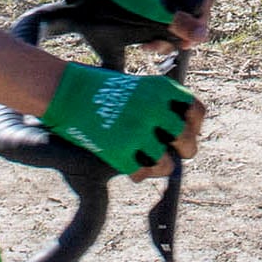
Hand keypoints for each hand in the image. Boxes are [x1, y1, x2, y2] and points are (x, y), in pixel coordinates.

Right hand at [41, 60, 203, 177]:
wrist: (65, 92)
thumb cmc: (101, 90)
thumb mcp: (138, 86)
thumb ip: (162, 105)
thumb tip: (182, 133)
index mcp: (161, 89)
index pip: (196, 111)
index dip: (193, 124)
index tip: (181, 129)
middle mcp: (154, 110)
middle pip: (188, 142)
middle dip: (182, 150)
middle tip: (167, 150)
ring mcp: (137, 132)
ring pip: (168, 165)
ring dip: (158, 165)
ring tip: (145, 159)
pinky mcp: (119, 151)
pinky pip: (141, 174)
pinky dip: (136, 172)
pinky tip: (126, 163)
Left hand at [72, 0, 207, 40]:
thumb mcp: (154, 9)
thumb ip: (179, 23)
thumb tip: (203, 36)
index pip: (205, 0)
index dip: (202, 22)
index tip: (191, 39)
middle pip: (191, 12)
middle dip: (182, 33)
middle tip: (174, 47)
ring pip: (176, 17)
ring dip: (168, 35)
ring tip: (153, 47)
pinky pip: (162, 17)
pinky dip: (158, 30)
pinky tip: (147, 42)